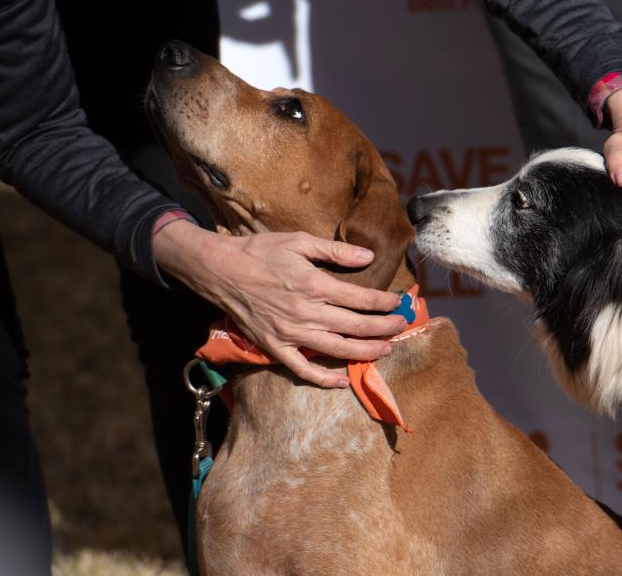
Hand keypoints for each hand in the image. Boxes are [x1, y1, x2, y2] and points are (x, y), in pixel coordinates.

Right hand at [154, 221, 406, 387]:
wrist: (220, 270)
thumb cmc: (260, 251)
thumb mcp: (299, 241)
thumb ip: (336, 250)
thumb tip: (369, 256)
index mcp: (314, 284)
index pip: (361, 298)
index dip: (385, 302)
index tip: (400, 302)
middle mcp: (305, 312)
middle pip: (355, 326)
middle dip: (384, 328)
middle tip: (401, 326)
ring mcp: (289, 333)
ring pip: (336, 350)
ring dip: (365, 352)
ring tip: (385, 351)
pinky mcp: (274, 347)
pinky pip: (302, 369)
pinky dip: (323, 378)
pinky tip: (343, 381)